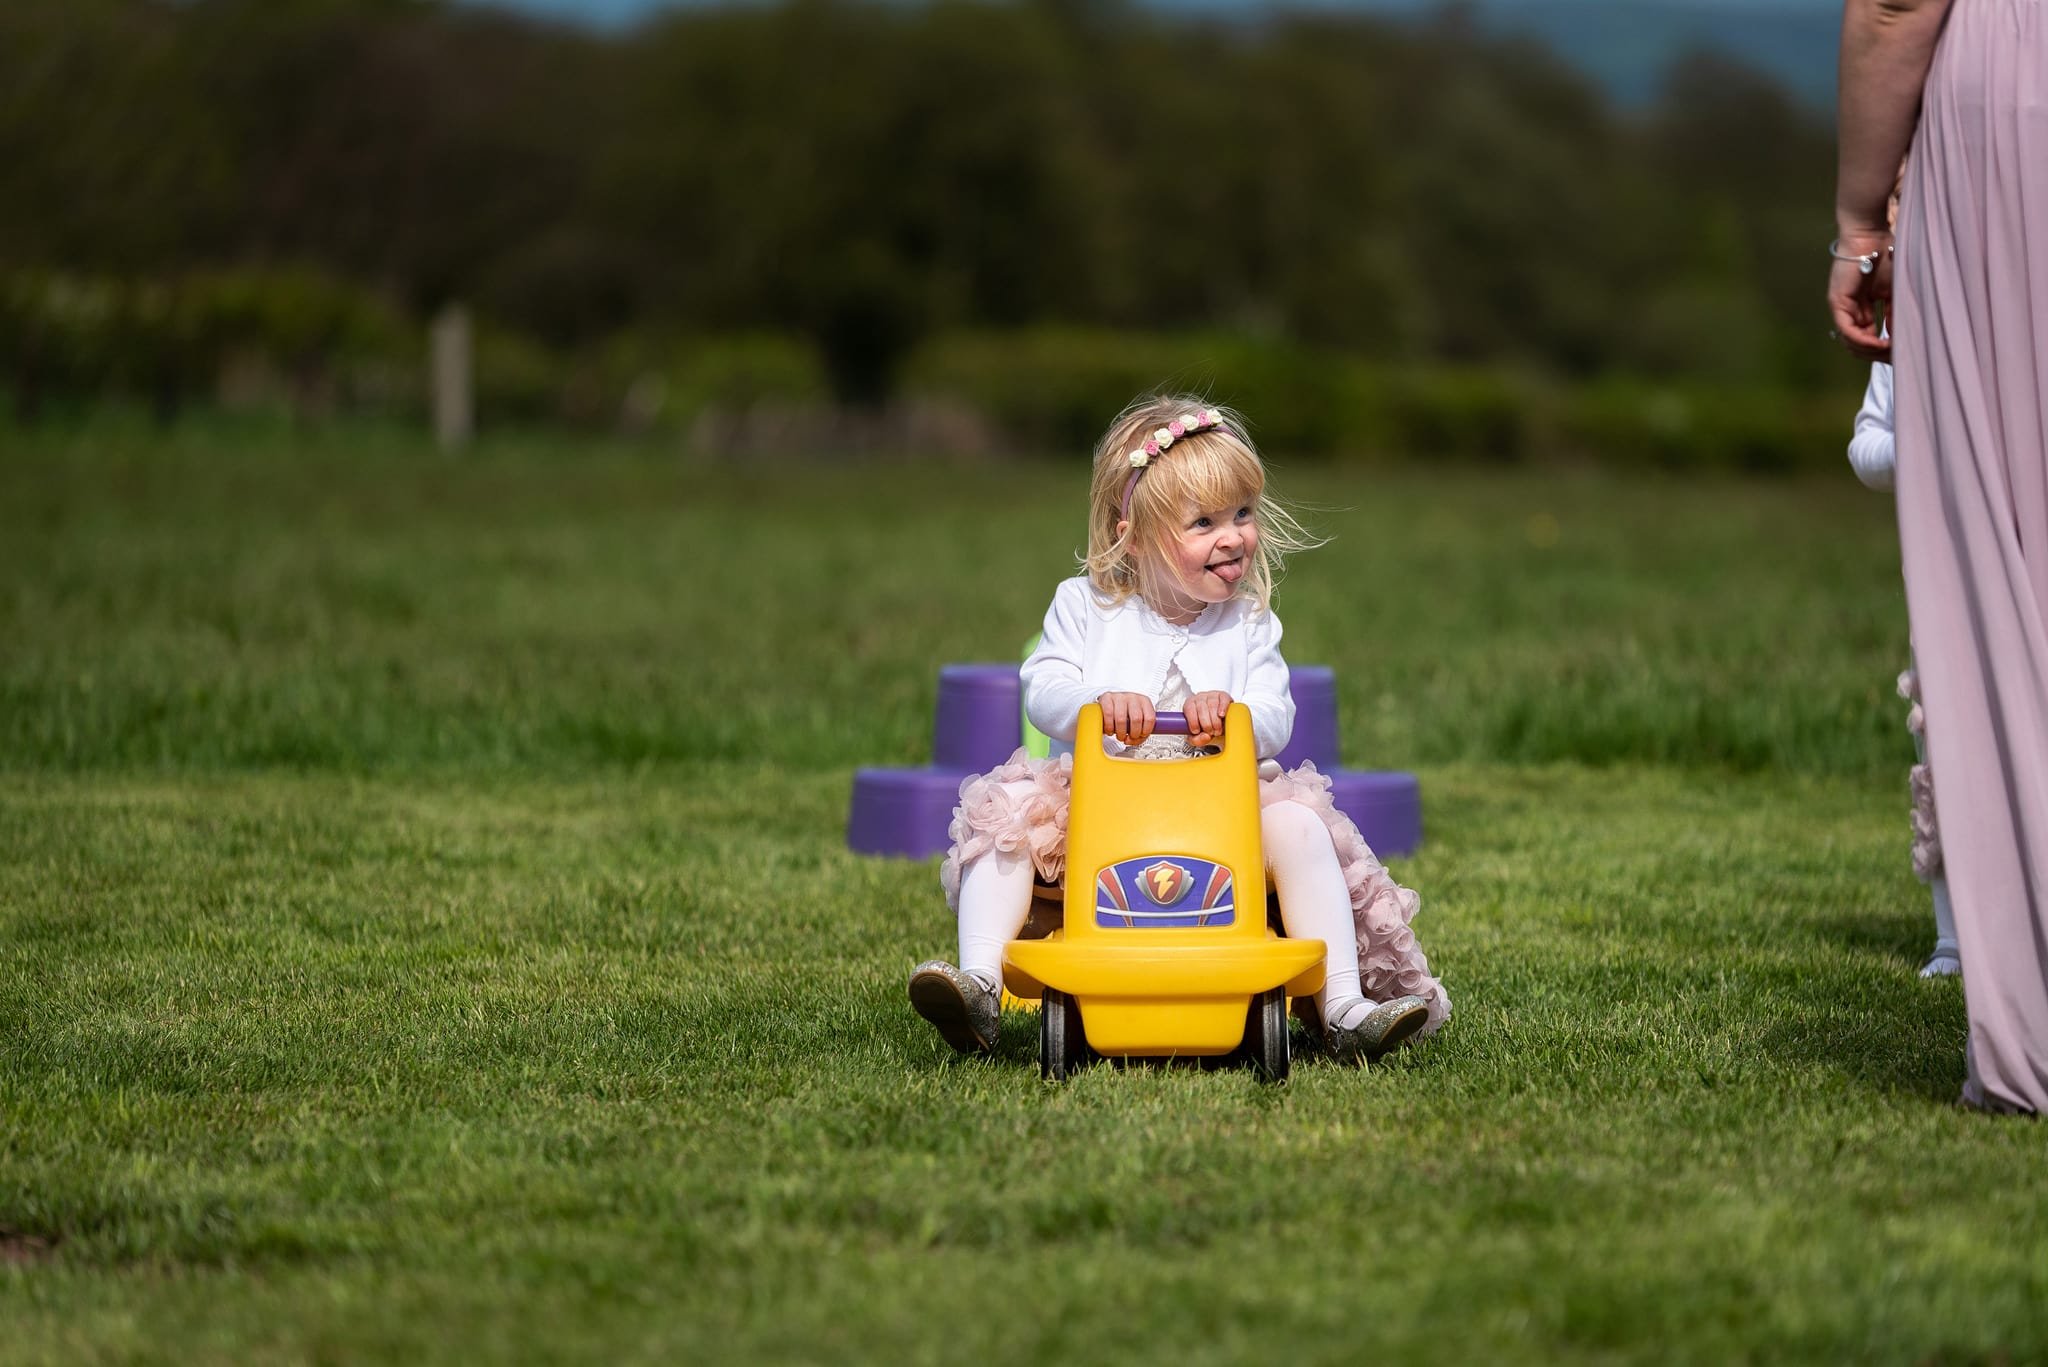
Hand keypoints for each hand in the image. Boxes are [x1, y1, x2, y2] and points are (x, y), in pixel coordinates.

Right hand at [1097, 692, 1154, 745]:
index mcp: (1144, 702)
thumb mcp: (1136, 721)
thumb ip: (1139, 734)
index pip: (1150, 718)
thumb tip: (1130, 740)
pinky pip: (1108, 715)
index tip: (1140, 736)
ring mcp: (1120, 696)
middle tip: (1128, 738)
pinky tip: (1110, 730)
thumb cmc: (1126, 713)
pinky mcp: (1107, 698)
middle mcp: (1133, 697)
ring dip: (1120, 733)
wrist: (1110, 703)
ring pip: (1121, 719)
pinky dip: (1109, 727)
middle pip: (1136, 719)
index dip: (1145, 731)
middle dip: (1132, 734)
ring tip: (1119, 736)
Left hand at [1183, 691, 1231, 745]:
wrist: (1222, 726)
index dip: (1193, 721)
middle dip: (1206, 724)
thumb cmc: (1208, 728)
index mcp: (1190, 705)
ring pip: (1212, 705)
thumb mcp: (1198, 737)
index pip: (1189, 709)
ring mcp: (1212, 695)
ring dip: (1215, 720)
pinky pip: (1223, 700)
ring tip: (1217, 730)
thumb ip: (1196, 740)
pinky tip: (1221, 715)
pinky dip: (1222, 708)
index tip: (1197, 731)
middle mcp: (1200, 698)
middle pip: (1201, 708)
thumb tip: (1205, 737)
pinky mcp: (1223, 696)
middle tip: (1210, 732)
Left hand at [1829, 228, 1893, 360]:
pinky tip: (1878, 344)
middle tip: (1897, 357)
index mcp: (1862, 307)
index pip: (1869, 336)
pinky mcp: (1837, 302)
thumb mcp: (1896, 290)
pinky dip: (1862, 339)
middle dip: (1878, 353)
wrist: (1872, 234)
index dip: (1884, 347)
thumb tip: (1898, 336)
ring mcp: (1842, 307)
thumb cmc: (1888, 256)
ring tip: (1890, 352)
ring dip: (1871, 350)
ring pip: (1851, 340)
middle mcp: (1850, 310)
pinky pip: (1847, 329)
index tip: (1901, 352)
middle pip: (1859, 343)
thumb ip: (1895, 312)